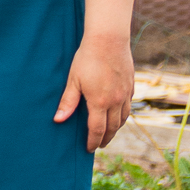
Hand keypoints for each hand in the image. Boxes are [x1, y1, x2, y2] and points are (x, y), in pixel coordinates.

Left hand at [54, 32, 134, 152]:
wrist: (108, 40)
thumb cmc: (87, 59)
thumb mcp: (73, 80)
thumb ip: (68, 101)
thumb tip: (58, 120)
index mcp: (100, 102)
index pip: (97, 130)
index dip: (93, 141)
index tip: (89, 149)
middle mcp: (116, 101)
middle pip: (112, 128)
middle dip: (105, 139)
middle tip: (99, 146)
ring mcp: (126, 94)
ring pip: (123, 119)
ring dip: (116, 129)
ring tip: (109, 134)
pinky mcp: (131, 86)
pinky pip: (128, 107)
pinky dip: (123, 116)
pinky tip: (118, 115)